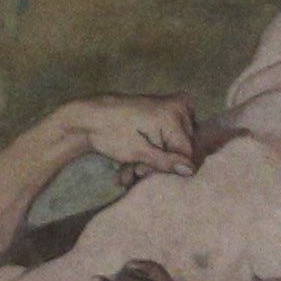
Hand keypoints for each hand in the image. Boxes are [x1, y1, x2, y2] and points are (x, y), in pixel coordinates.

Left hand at [49, 93, 200, 176]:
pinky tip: (132, 162)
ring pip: (173, 145)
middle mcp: (179, 107)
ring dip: (153, 160)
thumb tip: (191, 170)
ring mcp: (173, 107)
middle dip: (159, 164)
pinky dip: (152, 150)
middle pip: (181, 148)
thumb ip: (166, 161)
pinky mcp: (165, 110)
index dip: (169, 168)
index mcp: (174, 115)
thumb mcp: (138, 152)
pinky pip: (168, 136)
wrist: (89, 118)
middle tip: (134, 172)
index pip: (188, 152)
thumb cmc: (111, 134)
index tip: (144, 173)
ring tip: (129, 170)